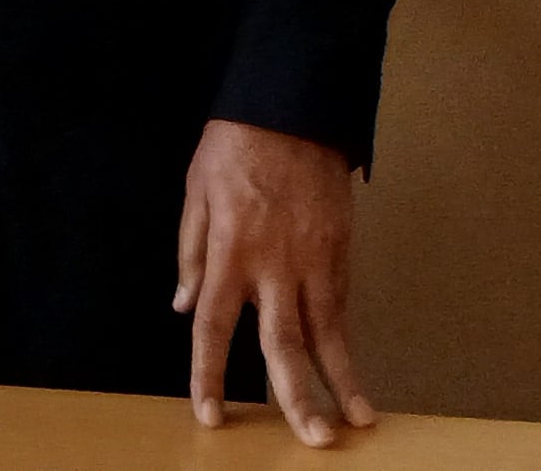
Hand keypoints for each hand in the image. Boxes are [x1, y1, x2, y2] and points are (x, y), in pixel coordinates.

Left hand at [176, 120, 372, 445]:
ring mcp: (313, 257)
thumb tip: (183, 304)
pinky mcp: (340, 246)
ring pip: (328, 330)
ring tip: (358, 418)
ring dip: (342, 378)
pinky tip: (349, 366)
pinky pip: (340, 301)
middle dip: (299, 397)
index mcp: (229, 251)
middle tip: (315, 440)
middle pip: (284, 344)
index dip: (209, 375)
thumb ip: (191, 254)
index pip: (214, 327)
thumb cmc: (236, 145)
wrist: (292, 103)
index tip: (211, 415)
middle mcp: (273, 264)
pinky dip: (343, 335)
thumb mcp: (196, 191)